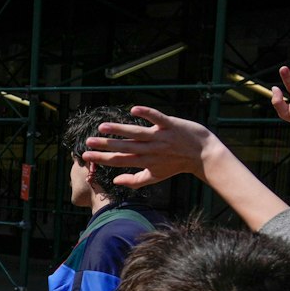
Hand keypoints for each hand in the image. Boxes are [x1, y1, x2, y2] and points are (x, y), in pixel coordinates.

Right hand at [82, 107, 221, 188]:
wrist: (204, 155)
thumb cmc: (177, 165)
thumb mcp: (156, 176)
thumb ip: (134, 180)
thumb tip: (114, 181)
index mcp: (145, 162)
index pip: (119, 160)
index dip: (102, 158)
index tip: (86, 155)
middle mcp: (151, 150)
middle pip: (124, 147)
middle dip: (105, 145)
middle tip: (88, 142)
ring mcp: (160, 137)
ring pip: (136, 133)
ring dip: (120, 130)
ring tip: (103, 127)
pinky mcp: (171, 125)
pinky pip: (157, 118)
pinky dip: (146, 113)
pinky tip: (133, 109)